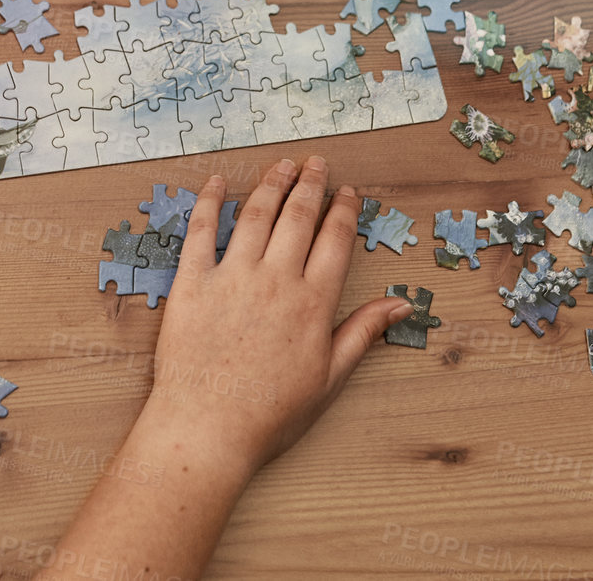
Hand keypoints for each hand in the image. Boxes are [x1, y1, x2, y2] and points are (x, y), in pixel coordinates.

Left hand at [137, 157, 409, 474]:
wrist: (207, 428)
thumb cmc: (270, 413)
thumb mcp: (329, 378)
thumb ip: (363, 333)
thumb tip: (401, 304)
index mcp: (312, 303)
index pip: (334, 240)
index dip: (343, 211)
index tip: (348, 191)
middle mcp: (275, 280)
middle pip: (298, 217)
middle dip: (311, 185)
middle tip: (317, 164)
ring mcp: (231, 277)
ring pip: (256, 214)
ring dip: (272, 183)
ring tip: (283, 164)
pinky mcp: (192, 283)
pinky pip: (201, 231)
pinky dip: (209, 202)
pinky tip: (216, 182)